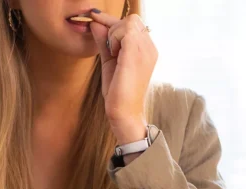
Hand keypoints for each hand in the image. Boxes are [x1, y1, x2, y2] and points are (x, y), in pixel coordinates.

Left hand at [90, 10, 157, 142]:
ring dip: (114, 34)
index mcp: (146, 50)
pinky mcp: (137, 53)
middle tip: (108, 48)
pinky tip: (114, 55)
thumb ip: (104, 42)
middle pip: (132, 19)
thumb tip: (95, 23)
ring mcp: (146, 50)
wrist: (124, 113)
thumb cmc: (118, 93)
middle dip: (114, 27)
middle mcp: (150, 47)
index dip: (113, 23)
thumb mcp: (109, 62)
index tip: (96, 22)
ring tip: (113, 54)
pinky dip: (114, 38)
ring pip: (128, 22)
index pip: (132, 24)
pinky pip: (125, 29)